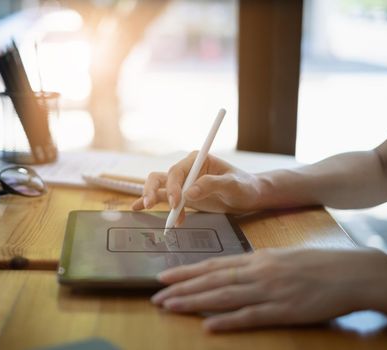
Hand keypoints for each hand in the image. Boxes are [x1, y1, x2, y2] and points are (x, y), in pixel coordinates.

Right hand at [132, 152, 259, 222]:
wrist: (249, 196)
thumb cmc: (244, 186)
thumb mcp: (233, 184)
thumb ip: (211, 185)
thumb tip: (189, 193)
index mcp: (198, 160)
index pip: (177, 171)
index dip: (172, 186)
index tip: (175, 202)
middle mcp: (187, 169)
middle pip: (162, 177)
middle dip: (154, 190)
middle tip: (152, 205)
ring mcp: (183, 183)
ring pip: (158, 186)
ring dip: (151, 197)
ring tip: (145, 209)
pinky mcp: (182, 196)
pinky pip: (162, 198)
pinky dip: (151, 202)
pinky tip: (137, 208)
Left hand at [151, 248, 386, 331]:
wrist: (352, 272)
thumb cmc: (316, 264)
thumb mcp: (281, 257)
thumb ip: (255, 264)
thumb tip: (231, 271)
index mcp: (257, 259)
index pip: (214, 265)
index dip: (186, 271)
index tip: (163, 276)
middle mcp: (258, 272)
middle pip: (212, 281)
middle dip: (182, 289)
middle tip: (156, 296)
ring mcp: (270, 291)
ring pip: (224, 297)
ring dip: (194, 303)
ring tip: (171, 307)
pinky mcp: (285, 311)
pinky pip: (251, 317)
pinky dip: (228, 321)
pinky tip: (209, 326)